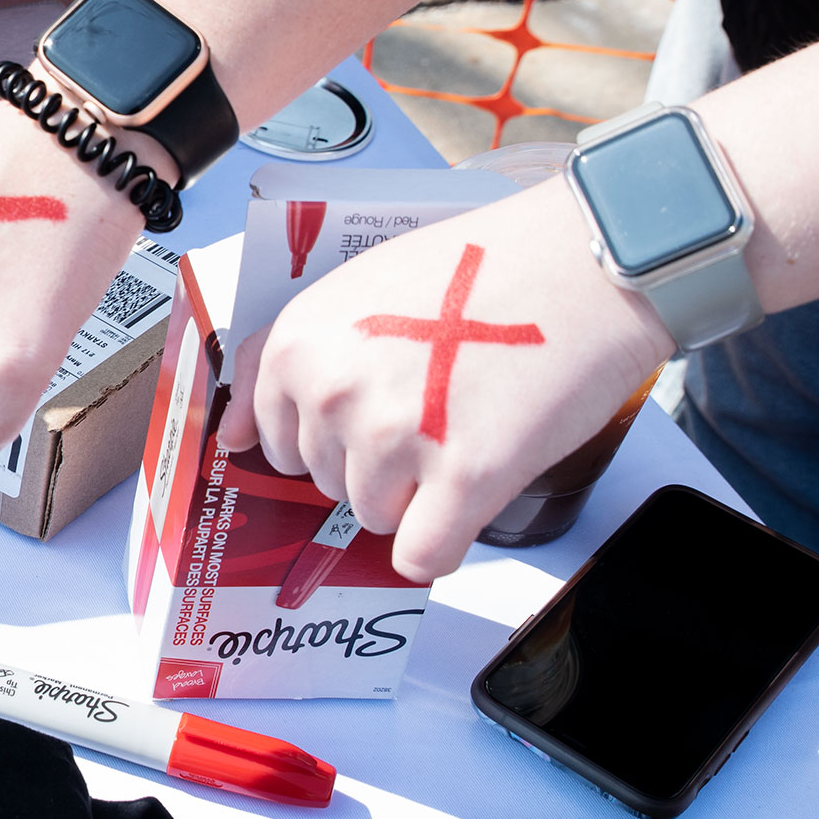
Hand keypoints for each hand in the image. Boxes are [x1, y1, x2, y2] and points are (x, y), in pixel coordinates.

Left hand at [221, 182, 675, 581]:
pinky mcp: (463, 478)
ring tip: (465, 429)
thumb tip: (232, 439)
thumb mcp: (357, 291)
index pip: (272, 438)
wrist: (586, 261)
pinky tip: (473, 497)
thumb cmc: (483, 271)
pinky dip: (445, 544)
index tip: (366, 418)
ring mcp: (394, 437)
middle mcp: (332, 391)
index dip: (326, 434)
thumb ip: (292, 360)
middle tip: (435, 408)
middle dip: (375, 461)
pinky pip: (423, 557)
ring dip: (418, 496)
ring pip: (377, 519)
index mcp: (299, 343)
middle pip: (326, 481)